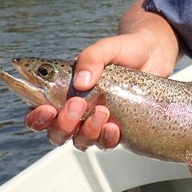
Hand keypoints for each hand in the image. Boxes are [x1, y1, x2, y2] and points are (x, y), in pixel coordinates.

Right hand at [24, 0, 180, 150]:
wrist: (155, 53)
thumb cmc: (126, 48)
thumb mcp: (107, 47)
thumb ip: (91, 58)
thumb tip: (81, 83)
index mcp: (65, 89)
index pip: (39, 111)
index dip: (36, 117)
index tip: (47, 108)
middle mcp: (77, 108)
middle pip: (55, 132)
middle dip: (63, 124)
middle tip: (78, 105)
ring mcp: (96, 119)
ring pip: (79, 141)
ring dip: (86, 132)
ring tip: (102, 112)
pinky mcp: (117, 126)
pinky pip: (105, 143)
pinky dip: (106, 138)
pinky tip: (114, 127)